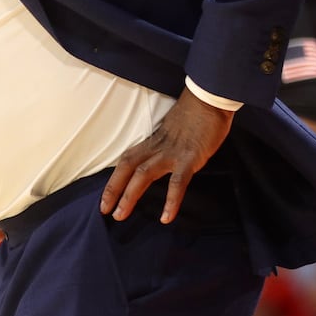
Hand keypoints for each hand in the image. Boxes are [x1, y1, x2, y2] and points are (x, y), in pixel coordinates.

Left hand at [99, 88, 234, 223]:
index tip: (106, 198)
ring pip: (143, 175)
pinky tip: (165, 217)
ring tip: (121, 215)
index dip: (114, 179)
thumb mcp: (174, 130)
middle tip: (106, 211)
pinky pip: (177, 182)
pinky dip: (171, 201)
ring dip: (129, 195)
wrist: (210, 98)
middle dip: (113, 189)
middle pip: (128, 167)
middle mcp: (157, 147)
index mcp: (154, 141)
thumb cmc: (196, 114)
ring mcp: (172, 153)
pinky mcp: (189, 158)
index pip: (127, 160)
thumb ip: (167, 145)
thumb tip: (163, 159)